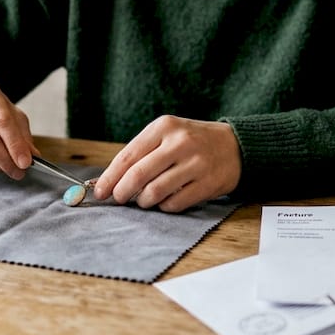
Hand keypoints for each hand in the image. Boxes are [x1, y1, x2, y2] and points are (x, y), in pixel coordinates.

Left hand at [92, 116, 241, 212]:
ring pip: (155, 192)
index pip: (128, 156)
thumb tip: (109, 180)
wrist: (235, 146)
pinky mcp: (208, 183)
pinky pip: (174, 203)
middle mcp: (180, 143)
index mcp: (164, 127)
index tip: (99, 191)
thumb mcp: (167, 134)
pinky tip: (166, 201)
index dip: (110, 177)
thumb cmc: (192, 141)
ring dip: (144, 201)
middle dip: (122, 192)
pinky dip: (164, 207)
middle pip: (138, 175)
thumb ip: (141, 153)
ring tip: (145, 199)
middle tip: (119, 199)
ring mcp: (196, 163)